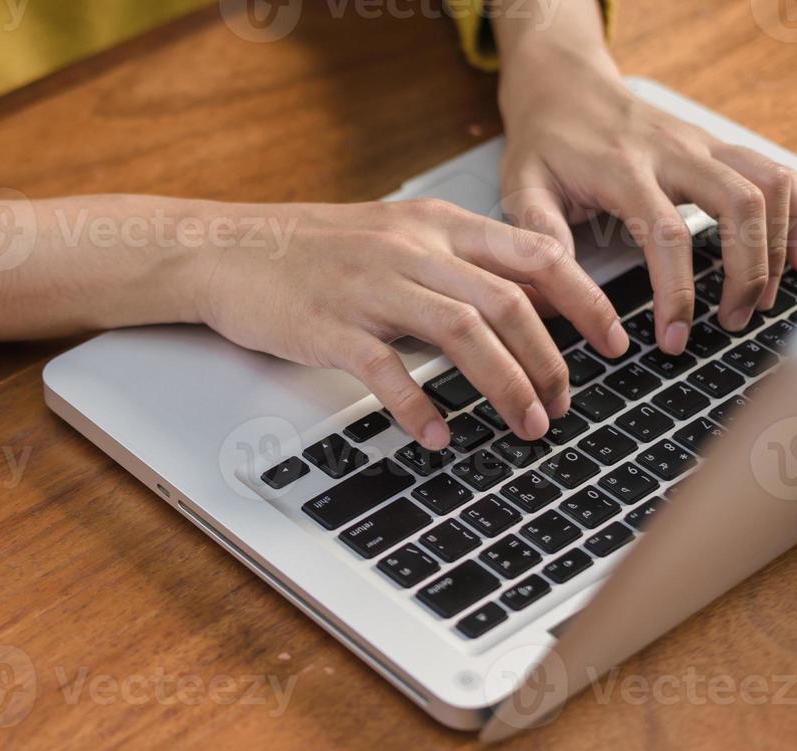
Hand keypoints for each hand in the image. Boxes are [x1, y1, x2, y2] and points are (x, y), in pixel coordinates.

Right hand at [197, 199, 622, 448]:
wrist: (229, 250)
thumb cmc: (310, 252)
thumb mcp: (393, 237)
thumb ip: (454, 262)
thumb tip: (520, 307)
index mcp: (433, 226)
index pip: (532, 254)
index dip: (582, 299)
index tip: (611, 339)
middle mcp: (410, 252)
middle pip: (507, 301)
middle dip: (550, 360)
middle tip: (564, 403)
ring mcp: (369, 289)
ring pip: (463, 332)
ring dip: (505, 384)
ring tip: (526, 425)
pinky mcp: (329, 327)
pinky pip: (387, 369)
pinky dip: (419, 405)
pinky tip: (438, 434)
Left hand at [497, 27, 795, 353]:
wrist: (563, 87)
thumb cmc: (542, 145)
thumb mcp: (521, 190)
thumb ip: (540, 237)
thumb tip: (555, 298)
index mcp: (622, 170)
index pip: (666, 235)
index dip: (676, 293)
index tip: (673, 339)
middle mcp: (674, 151)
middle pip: (740, 204)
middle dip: (748, 270)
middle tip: (732, 321)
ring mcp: (702, 144)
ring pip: (769, 184)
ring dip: (776, 244)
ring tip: (761, 299)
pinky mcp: (717, 145)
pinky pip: (775, 171)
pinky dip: (795, 211)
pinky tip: (793, 253)